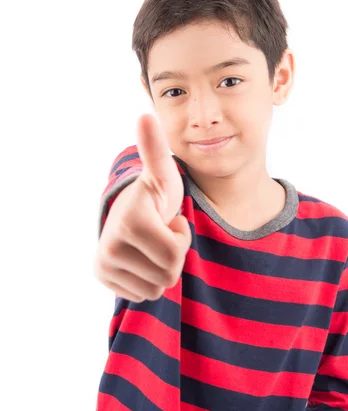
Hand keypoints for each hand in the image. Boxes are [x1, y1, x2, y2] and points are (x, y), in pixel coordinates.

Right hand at [94, 113, 191, 301]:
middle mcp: (110, 246)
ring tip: (151, 245)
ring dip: (161, 268)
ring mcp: (104, 264)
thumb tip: (145, 114)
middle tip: (161, 235)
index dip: (181, 238)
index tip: (170, 221)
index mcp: (130, 222)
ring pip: (155, 289)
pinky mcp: (103, 277)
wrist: (128, 213)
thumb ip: (155, 150)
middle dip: (173, 256)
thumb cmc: (154, 196)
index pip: (175, 255)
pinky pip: (141, 295)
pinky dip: (147, 279)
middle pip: (167, 275)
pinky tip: (140, 258)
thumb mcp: (162, 174)